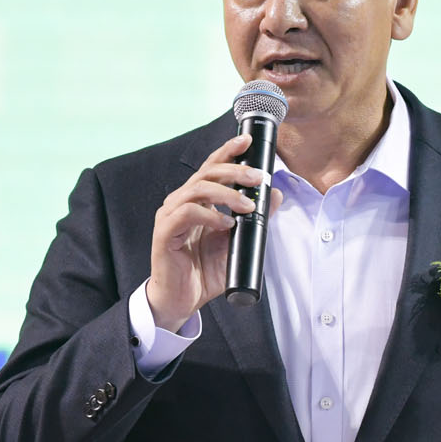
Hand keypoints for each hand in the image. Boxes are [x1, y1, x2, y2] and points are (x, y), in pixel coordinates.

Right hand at [147, 133, 282, 331]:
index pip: (212, 167)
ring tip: (248, 207)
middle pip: (207, 172)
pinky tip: (226, 224)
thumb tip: (275, 195)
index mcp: (197, 200)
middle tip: (258, 177)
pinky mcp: (165, 232)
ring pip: (198, 189)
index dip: (228, 151)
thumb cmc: (204, 271)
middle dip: (235, 170)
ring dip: (227, 194)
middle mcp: (181, 202)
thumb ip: (255, 220)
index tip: (247, 141)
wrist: (182, 300)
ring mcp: (171, 215)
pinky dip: (209, 215)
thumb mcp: (238, 243)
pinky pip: (187, 213)